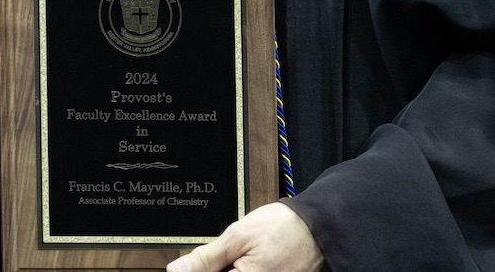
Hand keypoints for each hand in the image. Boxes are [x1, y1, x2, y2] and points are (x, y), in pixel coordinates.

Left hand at [167, 202, 323, 271]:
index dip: (199, 271)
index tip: (196, 264)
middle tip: (226, 254)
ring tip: (238, 256)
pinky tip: (242, 262)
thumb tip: (177, 271)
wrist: (318, 227)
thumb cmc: (282, 228)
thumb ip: (206, 258)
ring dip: (228, 268)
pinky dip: (241, 268)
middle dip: (217, 268)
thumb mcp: (238, 236)